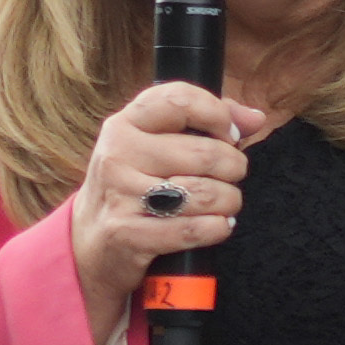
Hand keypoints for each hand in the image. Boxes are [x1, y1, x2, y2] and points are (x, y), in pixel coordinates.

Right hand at [62, 76, 267, 343]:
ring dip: (229, 201)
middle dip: (233, 167)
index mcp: (125, 124)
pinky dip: (218, 228)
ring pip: (204, 192)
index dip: (217, 115)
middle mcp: (118, 154)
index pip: (179, 100)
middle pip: (204, 153)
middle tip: (232, 177)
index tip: (230, 135)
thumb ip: (206, 124)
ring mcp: (121, 194)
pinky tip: (219, 226)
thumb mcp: (156, 147)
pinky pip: (194, 228)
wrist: (89, 244)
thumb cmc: (134, 188)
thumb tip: (256, 118)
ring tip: (226, 204)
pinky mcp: (128, 233)